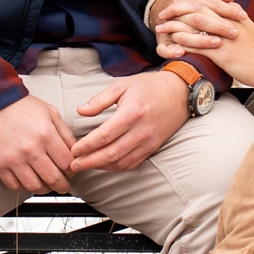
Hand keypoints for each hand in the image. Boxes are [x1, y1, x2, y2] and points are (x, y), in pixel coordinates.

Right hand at [0, 93, 77, 193]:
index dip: (72, 169)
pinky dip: (24, 187)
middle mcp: (31, 150)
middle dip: (62, 185)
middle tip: (63, 185)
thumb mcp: (50, 113)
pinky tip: (29, 181)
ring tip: (47, 185)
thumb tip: (75, 153)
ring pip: (35, 186)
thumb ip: (65, 133)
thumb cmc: (22, 107)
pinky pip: (15, 185)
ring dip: (45, 189)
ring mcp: (14, 159)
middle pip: (53, 178)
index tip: (70, 170)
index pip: (66, 163)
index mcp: (46, 135)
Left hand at [67, 69, 189, 173]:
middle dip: (90, 161)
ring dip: (102, 167)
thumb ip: (99, 100)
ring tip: (86, 166)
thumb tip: (80, 111)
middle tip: (74, 165)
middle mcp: (140, 131)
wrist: (179, 92)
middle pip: (111, 153)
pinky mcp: (153, 147)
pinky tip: (105, 165)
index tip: (74, 150)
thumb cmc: (149, 87)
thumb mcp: (122, 86)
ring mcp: (148, 142)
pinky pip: (133, 163)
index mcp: (131, 113)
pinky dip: (117, 167)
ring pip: (121, 162)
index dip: (87, 146)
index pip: (104, 136)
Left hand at [154, 0, 253, 88]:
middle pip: (196, 7)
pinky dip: (183, 43)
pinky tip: (171, 43)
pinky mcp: (221, 53)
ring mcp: (223, 36)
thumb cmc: (253, 46)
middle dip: (176, 8)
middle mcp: (226, 21)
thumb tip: (224, 1)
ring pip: (194, 25)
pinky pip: (198, 45)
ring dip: (174, 25)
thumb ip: (232, 12)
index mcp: (231, 12)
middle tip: (162, 13)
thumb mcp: (245, 24)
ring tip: (160, 29)